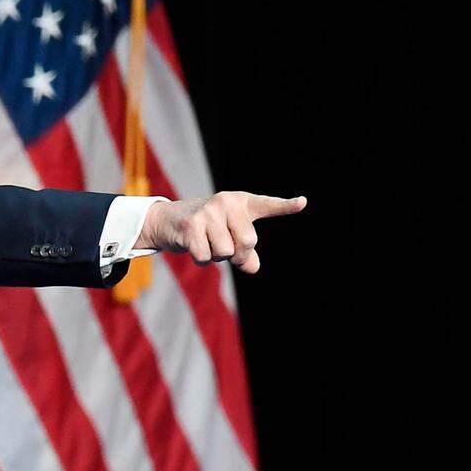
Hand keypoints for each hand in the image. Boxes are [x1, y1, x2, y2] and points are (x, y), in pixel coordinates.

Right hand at [135, 192, 306, 273]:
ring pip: (226, 253)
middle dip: (237, 254)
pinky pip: (206, 257)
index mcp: (240, 203)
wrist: (167, 220)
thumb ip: (246, 252)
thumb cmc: (206, 229)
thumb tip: (252, 267)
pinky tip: (193, 246)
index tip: (303, 203)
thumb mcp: (229, 236)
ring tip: (205, 241)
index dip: (285, 206)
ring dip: (215, 256)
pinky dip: (200, 259)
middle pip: (248, 242)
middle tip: (224, 247)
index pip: (267, 205)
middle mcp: (225, 202)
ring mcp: (208, 212)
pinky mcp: (191, 225)